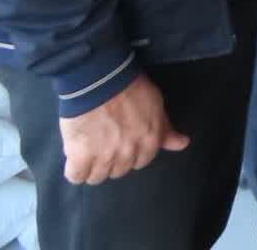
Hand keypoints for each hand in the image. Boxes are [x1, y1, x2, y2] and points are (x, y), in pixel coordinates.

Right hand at [59, 73, 187, 184]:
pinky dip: (75, 170)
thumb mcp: (156, 105)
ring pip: (98, 177)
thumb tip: (182, 144)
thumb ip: (166, 129)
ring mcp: (104, 157)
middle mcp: (129, 153)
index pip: (141, 162)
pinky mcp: (80, 156)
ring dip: (93, 167)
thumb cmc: (130, 87)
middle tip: (104, 143)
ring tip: (89, 150)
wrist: (100, 79)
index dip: (131, 153)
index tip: (122, 141)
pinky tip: (74, 158)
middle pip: (119, 171)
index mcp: (150, 142)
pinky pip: (76, 176)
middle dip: (113, 160)